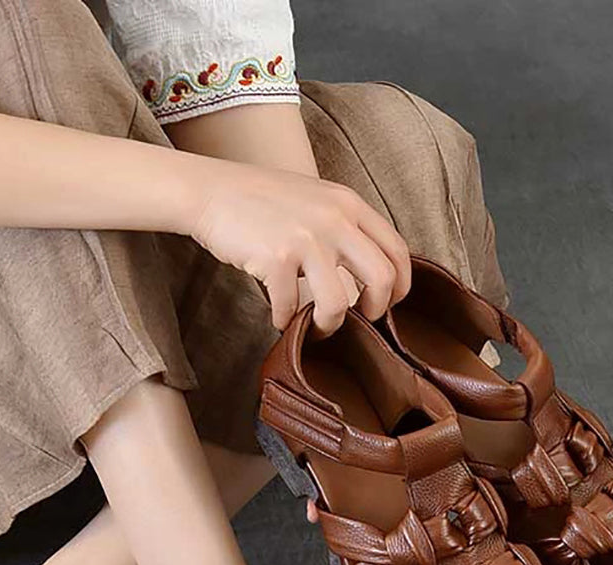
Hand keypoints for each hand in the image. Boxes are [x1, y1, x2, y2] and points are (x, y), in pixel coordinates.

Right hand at [188, 160, 410, 335]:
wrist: (212, 191)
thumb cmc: (261, 201)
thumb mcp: (315, 200)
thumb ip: (343, 227)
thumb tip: (365, 272)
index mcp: (349, 204)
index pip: (397, 249)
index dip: (400, 286)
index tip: (387, 304)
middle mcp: (334, 219)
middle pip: (382, 278)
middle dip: (375, 311)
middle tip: (360, 322)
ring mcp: (306, 238)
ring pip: (338, 303)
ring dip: (328, 325)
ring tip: (314, 327)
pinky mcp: (276, 257)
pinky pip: (290, 307)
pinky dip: (284, 320)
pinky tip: (278, 317)